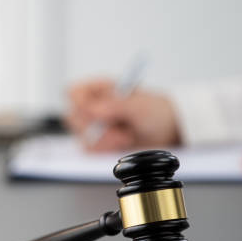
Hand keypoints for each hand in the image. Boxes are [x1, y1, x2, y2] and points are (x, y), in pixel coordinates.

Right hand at [65, 78, 179, 150]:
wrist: (167, 130)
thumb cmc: (155, 111)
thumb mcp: (141, 105)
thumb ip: (117, 105)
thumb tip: (94, 110)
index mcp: (100, 90)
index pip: (74, 92)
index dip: (79, 103)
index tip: (94, 113)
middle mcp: (93, 108)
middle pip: (74, 118)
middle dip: (95, 127)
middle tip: (118, 130)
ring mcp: (94, 127)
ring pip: (82, 136)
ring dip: (104, 140)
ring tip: (126, 137)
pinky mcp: (99, 144)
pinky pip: (91, 150)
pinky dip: (107, 149)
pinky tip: (123, 144)